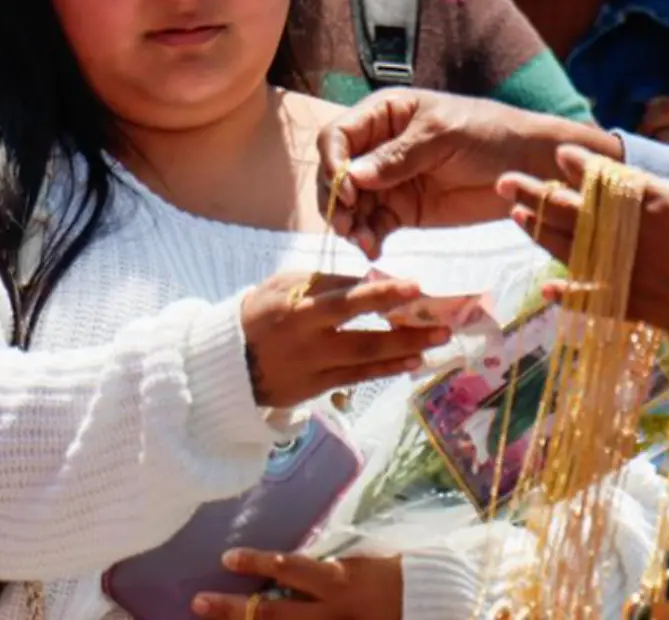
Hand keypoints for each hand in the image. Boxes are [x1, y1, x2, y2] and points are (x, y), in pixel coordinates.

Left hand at [194, 551, 400, 619]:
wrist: (435, 608)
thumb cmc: (404, 578)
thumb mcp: (368, 562)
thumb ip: (334, 565)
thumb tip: (296, 564)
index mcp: (342, 580)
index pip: (290, 569)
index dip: (256, 564)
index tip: (227, 558)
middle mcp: (333, 612)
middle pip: (272, 613)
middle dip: (232, 609)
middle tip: (199, 602)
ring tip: (213, 619)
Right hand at [239, 271, 448, 407]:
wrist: (226, 362)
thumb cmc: (261, 312)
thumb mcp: (285, 285)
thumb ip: (326, 282)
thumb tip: (371, 279)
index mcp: (300, 309)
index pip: (348, 300)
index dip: (383, 293)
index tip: (416, 286)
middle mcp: (309, 342)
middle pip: (364, 338)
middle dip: (406, 331)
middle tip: (443, 324)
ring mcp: (313, 369)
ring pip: (366, 362)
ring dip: (404, 351)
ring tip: (437, 342)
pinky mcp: (315, 389)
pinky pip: (358, 378)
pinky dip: (386, 369)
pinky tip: (412, 362)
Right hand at [316, 89, 621, 256]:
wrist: (529, 166)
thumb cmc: (490, 133)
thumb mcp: (444, 136)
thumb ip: (399, 155)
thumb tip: (355, 176)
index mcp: (384, 114)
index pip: (338, 136)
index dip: (334, 163)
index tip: (348, 190)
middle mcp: (379, 146)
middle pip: (338, 173)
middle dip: (336, 199)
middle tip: (347, 224)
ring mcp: (390, 181)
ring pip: (351, 205)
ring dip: (350, 224)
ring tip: (362, 242)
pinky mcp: (405, 211)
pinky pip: (374, 225)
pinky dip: (369, 237)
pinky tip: (375, 248)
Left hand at [499, 132, 668, 415]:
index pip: (613, 179)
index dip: (582, 165)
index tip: (557, 155)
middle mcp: (645, 241)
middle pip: (582, 214)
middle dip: (542, 195)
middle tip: (505, 183)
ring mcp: (643, 279)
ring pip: (582, 254)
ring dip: (545, 236)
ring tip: (516, 219)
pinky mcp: (650, 314)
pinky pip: (602, 303)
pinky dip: (573, 297)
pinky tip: (547, 291)